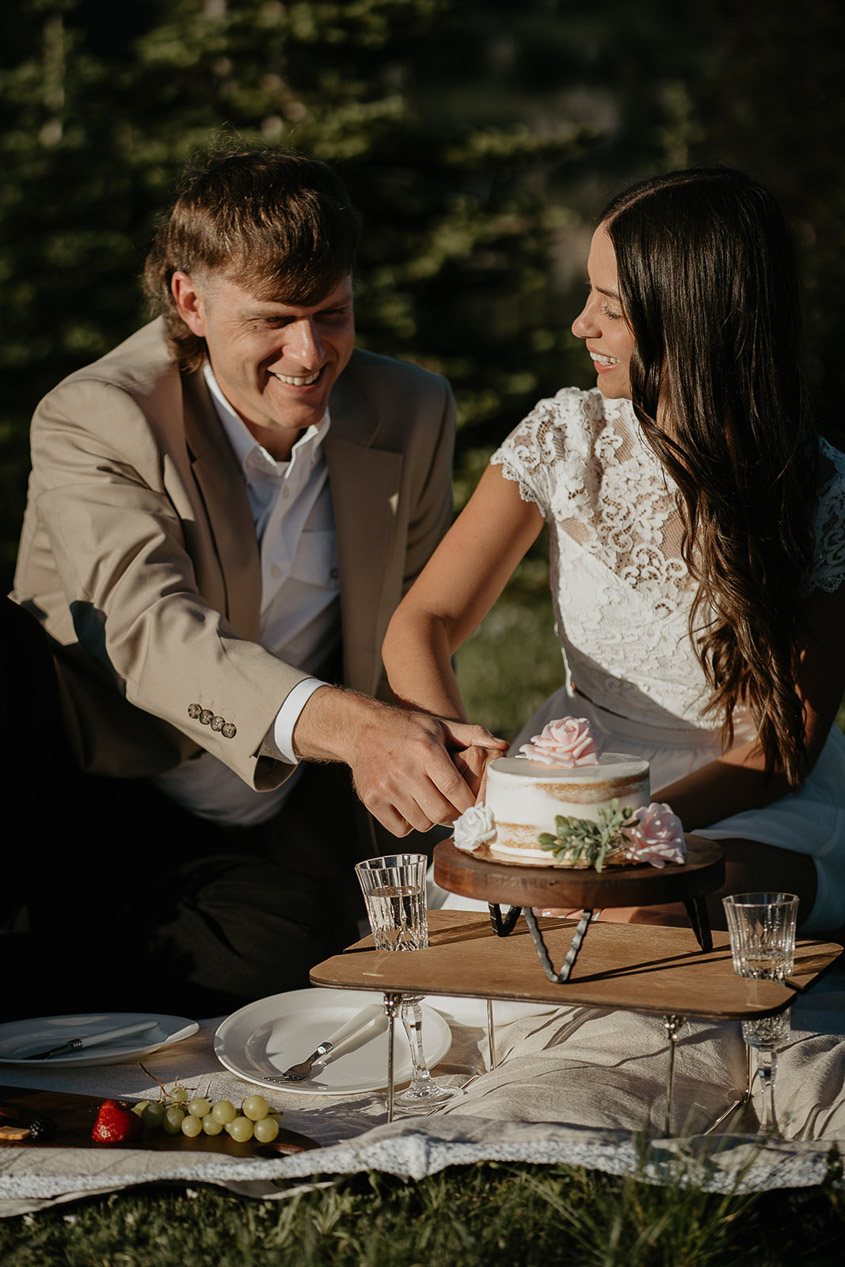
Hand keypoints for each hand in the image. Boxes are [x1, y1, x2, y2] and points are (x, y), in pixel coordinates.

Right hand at [292, 687, 506, 834]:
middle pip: (441, 813)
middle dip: (453, 815)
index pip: (456, 789)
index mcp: (426, 751)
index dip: (470, 804)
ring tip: (429, 803)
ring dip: (430, 819)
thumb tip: (503, 747)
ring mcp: (386, 787)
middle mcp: (405, 770)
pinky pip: (400, 828)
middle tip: (454, 809)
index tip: (477, 808)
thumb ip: (473, 735)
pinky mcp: (372, 800)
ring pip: (422, 823)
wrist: (361, 729)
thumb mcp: (440, 725)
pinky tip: (410, 807)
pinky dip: (408, 824)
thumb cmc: (407, 728)